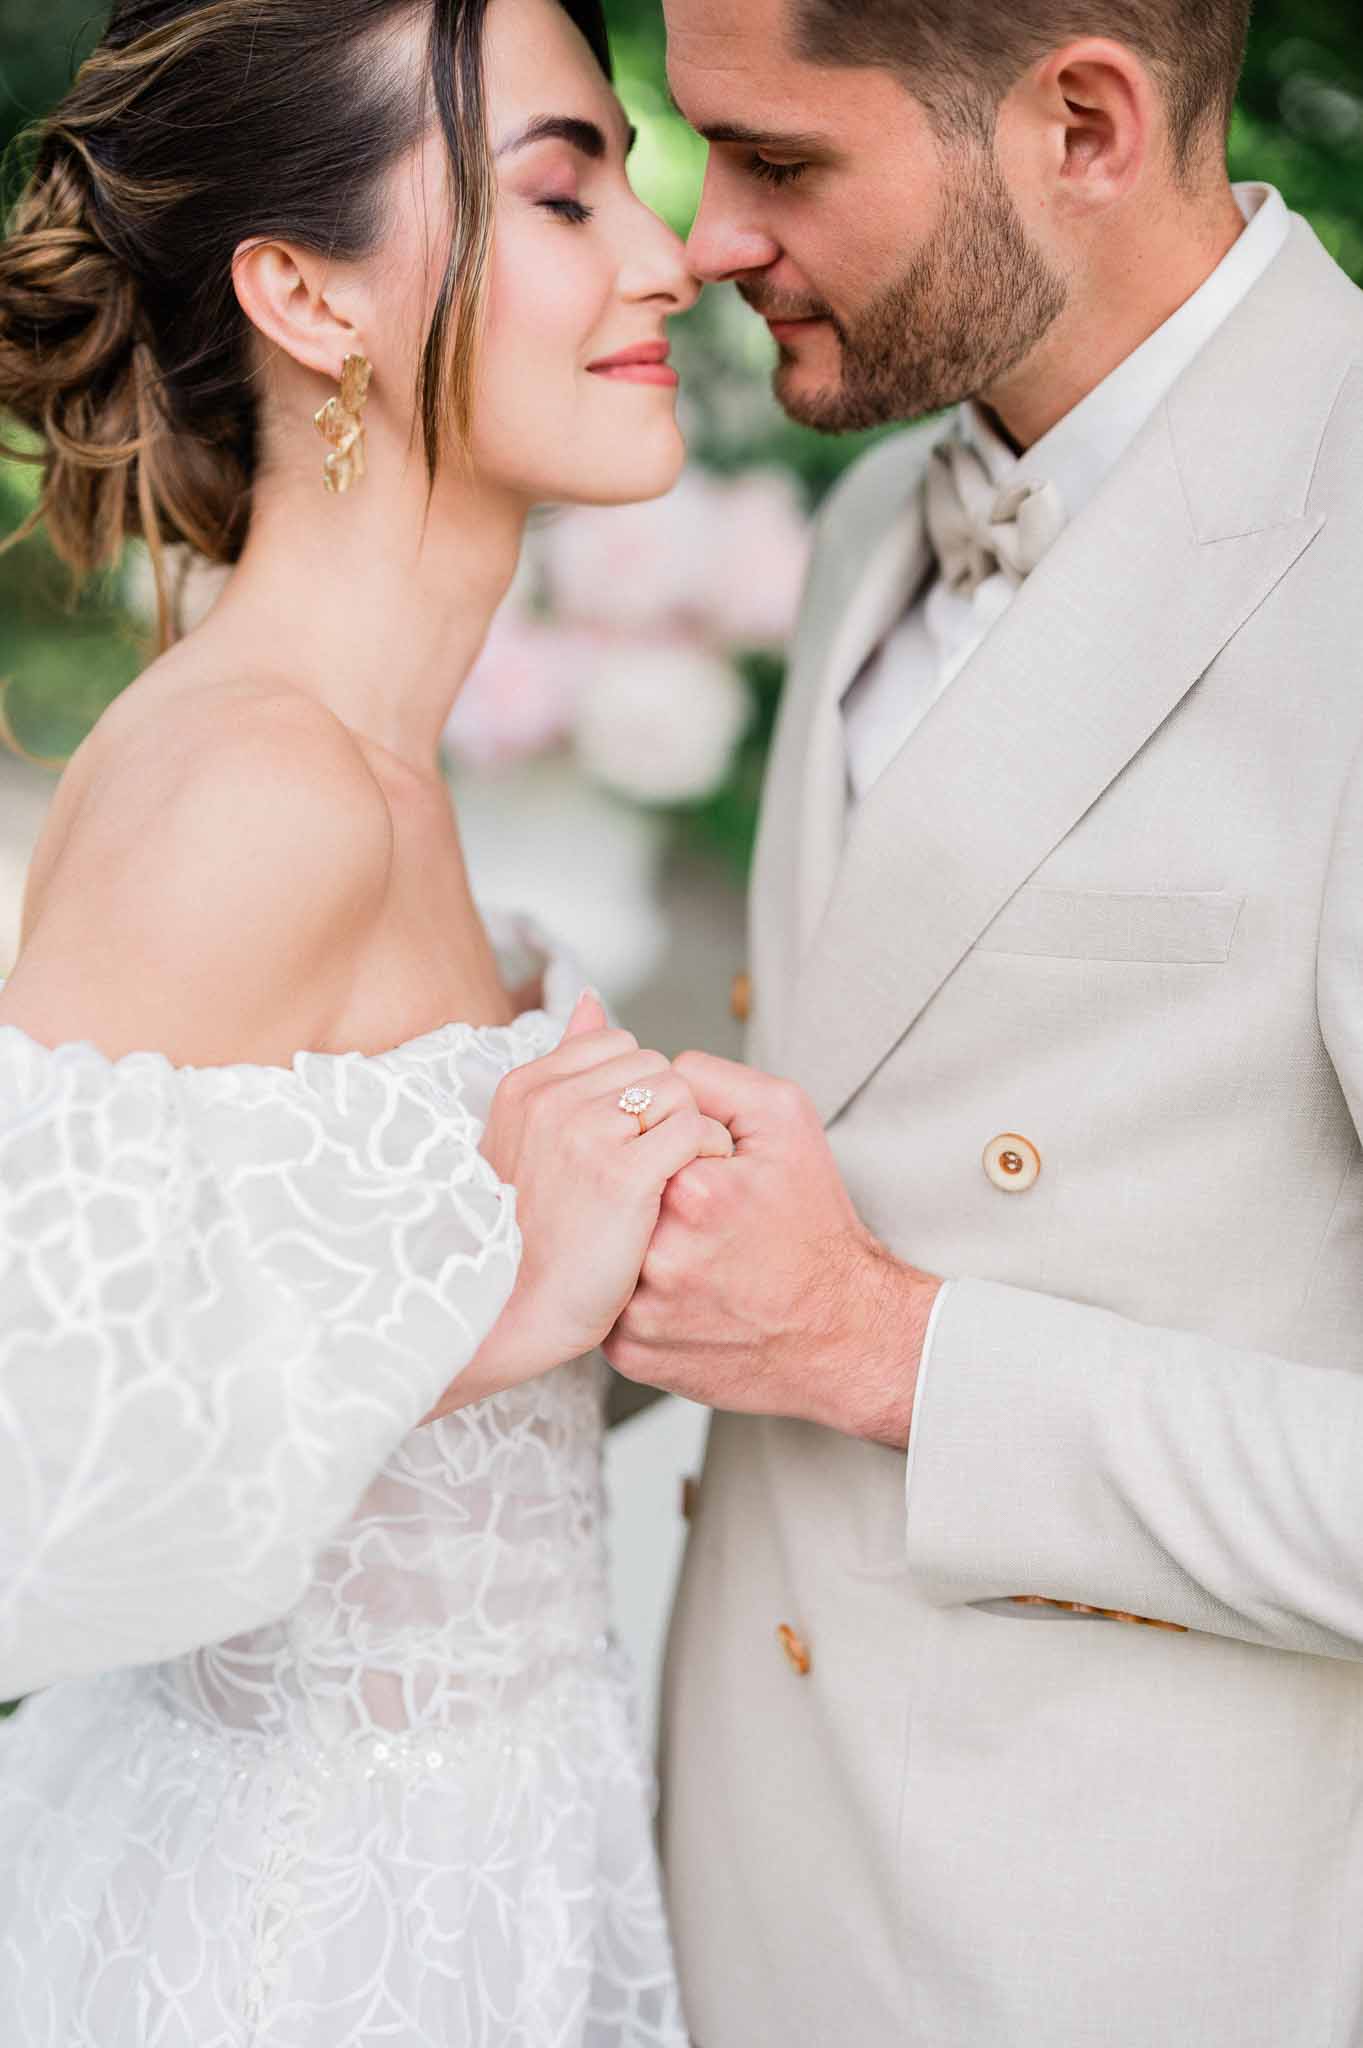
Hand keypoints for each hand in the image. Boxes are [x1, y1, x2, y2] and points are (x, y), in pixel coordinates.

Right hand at [420, 996, 732, 1423]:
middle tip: (656, 1168)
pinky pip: (693, 1132)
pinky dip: (707, 1158)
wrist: (517, 1315)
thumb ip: (564, 1068)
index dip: (640, 1093)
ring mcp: (584, 1134)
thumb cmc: (527, 1236)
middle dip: (668, 1111)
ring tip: (675, 1182)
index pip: (616, 1045)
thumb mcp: (531, 1139)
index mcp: (526, 1088)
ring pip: (678, 1094)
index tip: (631, 1141)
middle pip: (653, 1066)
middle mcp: (551, 1100)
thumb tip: (590, 1001)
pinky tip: (691, 1195)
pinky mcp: (623, 1174)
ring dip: (692, 1133)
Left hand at [603, 1054, 940, 1448]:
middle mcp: (661, 1258)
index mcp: (693, 1192)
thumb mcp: (787, 1124)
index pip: (637, 1141)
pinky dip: (629, 1293)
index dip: (667, 1151)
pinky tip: (676, 1291)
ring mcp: (642, 1314)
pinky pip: (603, 1305)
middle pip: (616, 1197)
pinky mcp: (631, 1353)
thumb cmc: (817, 1228)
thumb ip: (714, 1079)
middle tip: (699, 1221)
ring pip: (602, 1250)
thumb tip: (653, 1070)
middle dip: (646, 1199)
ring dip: (629, 1245)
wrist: (843, 1334)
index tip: (702, 1173)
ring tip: (688, 1254)